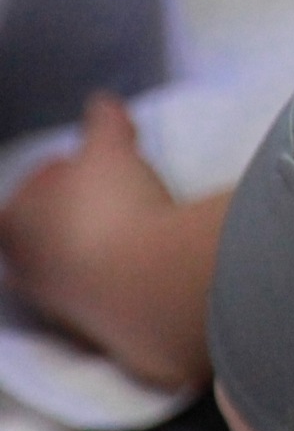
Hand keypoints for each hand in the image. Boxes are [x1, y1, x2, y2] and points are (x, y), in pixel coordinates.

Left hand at [0, 96, 212, 390]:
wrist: (142, 281)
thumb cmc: (110, 205)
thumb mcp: (110, 146)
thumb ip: (103, 122)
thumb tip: (101, 102)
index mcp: (14, 223)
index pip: (23, 197)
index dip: (57, 177)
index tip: (91, 167)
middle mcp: (23, 268)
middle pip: (40, 238)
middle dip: (69, 220)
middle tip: (107, 199)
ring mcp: (52, 303)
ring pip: (64, 269)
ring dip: (91, 250)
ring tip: (129, 230)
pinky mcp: (87, 328)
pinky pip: (93, 294)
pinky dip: (111, 276)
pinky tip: (139, 262)